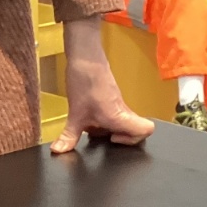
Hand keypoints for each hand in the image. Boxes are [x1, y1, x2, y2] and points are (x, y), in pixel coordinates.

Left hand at [52, 19, 155, 154]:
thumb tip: (59, 150)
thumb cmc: (85, 81)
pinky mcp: (112, 99)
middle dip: (119, 138)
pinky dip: (103, 120)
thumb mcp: (74, 114)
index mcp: (119, 116)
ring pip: (123, 123)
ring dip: (110, 129)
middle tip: (102, 136)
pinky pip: (114, 115)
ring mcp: (119, 104)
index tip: (113, 139)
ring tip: (92, 126)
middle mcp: (123, 111)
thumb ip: (69, 136)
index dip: (133, 140)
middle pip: (135, 131)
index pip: (147, 130)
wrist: (84, 57)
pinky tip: (88, 116)